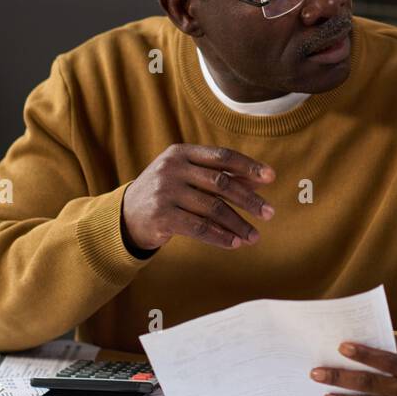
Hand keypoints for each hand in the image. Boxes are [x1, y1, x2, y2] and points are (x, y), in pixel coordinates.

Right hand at [120, 144, 274, 252]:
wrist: (125, 216)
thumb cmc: (167, 193)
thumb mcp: (188, 177)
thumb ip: (219, 175)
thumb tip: (260, 179)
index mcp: (181, 152)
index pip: (222, 156)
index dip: (248, 166)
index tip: (271, 178)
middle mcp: (172, 168)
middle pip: (221, 183)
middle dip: (249, 200)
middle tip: (270, 213)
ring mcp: (165, 192)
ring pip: (212, 208)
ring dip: (238, 224)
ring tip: (255, 236)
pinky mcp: (161, 216)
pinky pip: (199, 228)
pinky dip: (220, 237)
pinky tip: (235, 243)